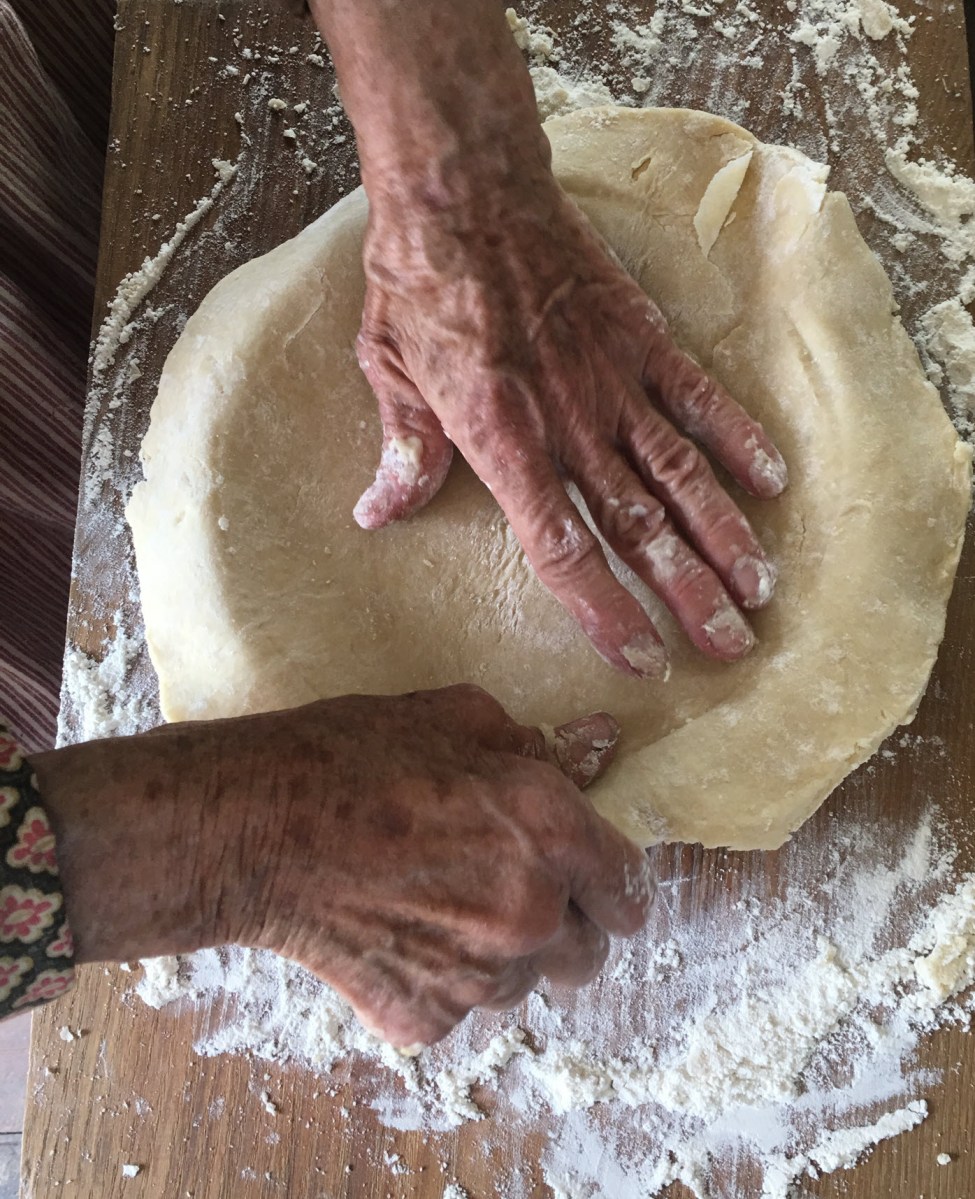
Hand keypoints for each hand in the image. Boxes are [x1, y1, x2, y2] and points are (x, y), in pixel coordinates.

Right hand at [236, 687, 650, 1045]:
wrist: (254, 828)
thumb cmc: (345, 758)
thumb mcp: (449, 716)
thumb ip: (527, 745)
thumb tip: (572, 760)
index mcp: (548, 827)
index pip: (628, 885)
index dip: (616, 887)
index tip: (604, 893)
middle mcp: (530, 909)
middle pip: (590, 954)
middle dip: (564, 927)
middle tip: (512, 896)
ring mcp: (478, 975)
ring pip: (523, 984)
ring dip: (500, 956)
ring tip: (438, 907)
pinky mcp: (426, 1019)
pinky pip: (458, 1009)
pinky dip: (438, 982)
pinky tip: (396, 935)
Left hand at [354, 173, 785, 679]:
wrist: (467, 189)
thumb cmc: (420, 283)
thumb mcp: (388, 369)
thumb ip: (403, 450)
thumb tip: (380, 514)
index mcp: (502, 441)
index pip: (560, 547)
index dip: (603, 609)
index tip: (639, 656)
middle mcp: (569, 424)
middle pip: (637, 526)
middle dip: (685, 594)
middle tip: (728, 647)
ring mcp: (613, 380)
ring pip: (680, 474)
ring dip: (722, 536)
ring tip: (759, 590)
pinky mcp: (641, 337)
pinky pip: (698, 396)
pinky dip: (736, 437)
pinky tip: (769, 482)